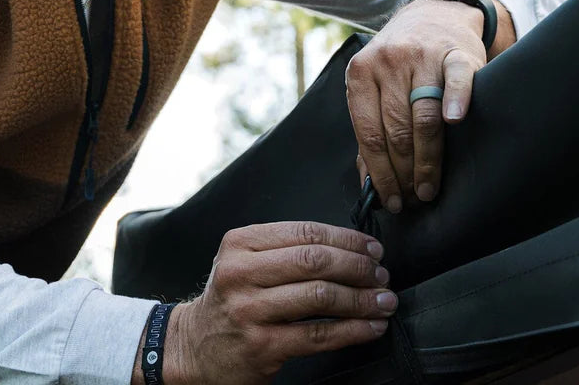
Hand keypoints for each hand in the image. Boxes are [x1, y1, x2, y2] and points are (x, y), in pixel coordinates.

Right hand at [148, 221, 395, 384]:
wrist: (195, 346)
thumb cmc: (231, 299)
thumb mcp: (243, 261)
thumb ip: (283, 249)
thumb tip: (347, 247)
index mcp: (240, 243)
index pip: (304, 232)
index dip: (345, 239)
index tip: (371, 247)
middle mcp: (241, 272)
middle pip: (314, 261)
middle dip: (357, 266)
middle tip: (382, 273)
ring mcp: (250, 310)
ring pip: (320, 297)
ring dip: (361, 299)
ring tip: (384, 300)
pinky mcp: (262, 345)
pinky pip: (318, 335)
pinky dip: (352, 330)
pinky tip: (371, 327)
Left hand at [344, 0, 513, 212]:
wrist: (433, 15)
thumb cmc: (401, 62)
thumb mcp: (374, 84)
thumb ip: (368, 127)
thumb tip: (368, 183)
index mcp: (360, 71)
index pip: (368, 132)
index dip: (380, 172)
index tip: (391, 199)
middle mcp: (388, 61)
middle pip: (396, 129)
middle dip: (404, 172)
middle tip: (414, 199)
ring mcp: (422, 55)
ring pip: (424, 116)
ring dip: (428, 159)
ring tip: (430, 187)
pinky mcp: (455, 53)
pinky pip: (455, 79)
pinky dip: (456, 100)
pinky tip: (455, 122)